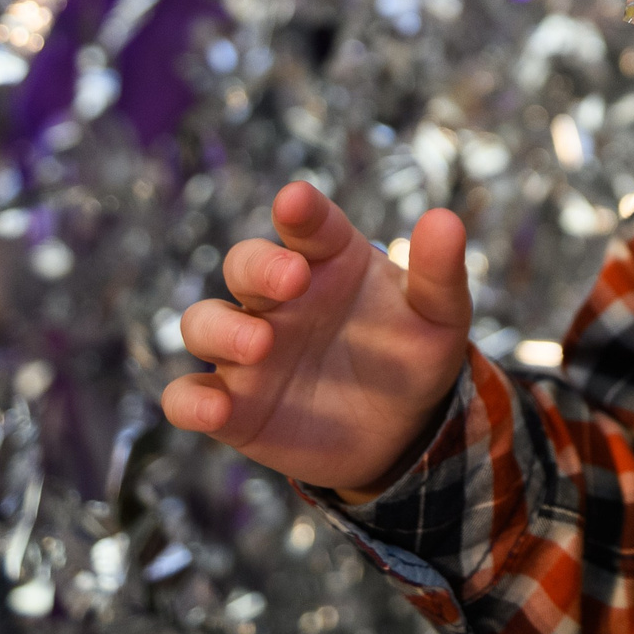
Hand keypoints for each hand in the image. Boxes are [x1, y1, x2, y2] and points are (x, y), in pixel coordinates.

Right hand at [163, 183, 473, 500]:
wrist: (402, 431)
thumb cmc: (413, 355)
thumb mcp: (439, 316)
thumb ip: (439, 272)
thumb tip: (445, 219)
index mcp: (329, 261)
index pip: (308, 224)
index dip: (300, 211)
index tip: (297, 202)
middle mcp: (280, 298)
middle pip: (245, 264)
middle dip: (259, 266)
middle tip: (292, 280)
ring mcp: (249, 349)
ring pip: (204, 323)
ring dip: (221, 328)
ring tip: (258, 344)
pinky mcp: (233, 405)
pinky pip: (188, 395)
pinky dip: (190, 400)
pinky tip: (214, 408)